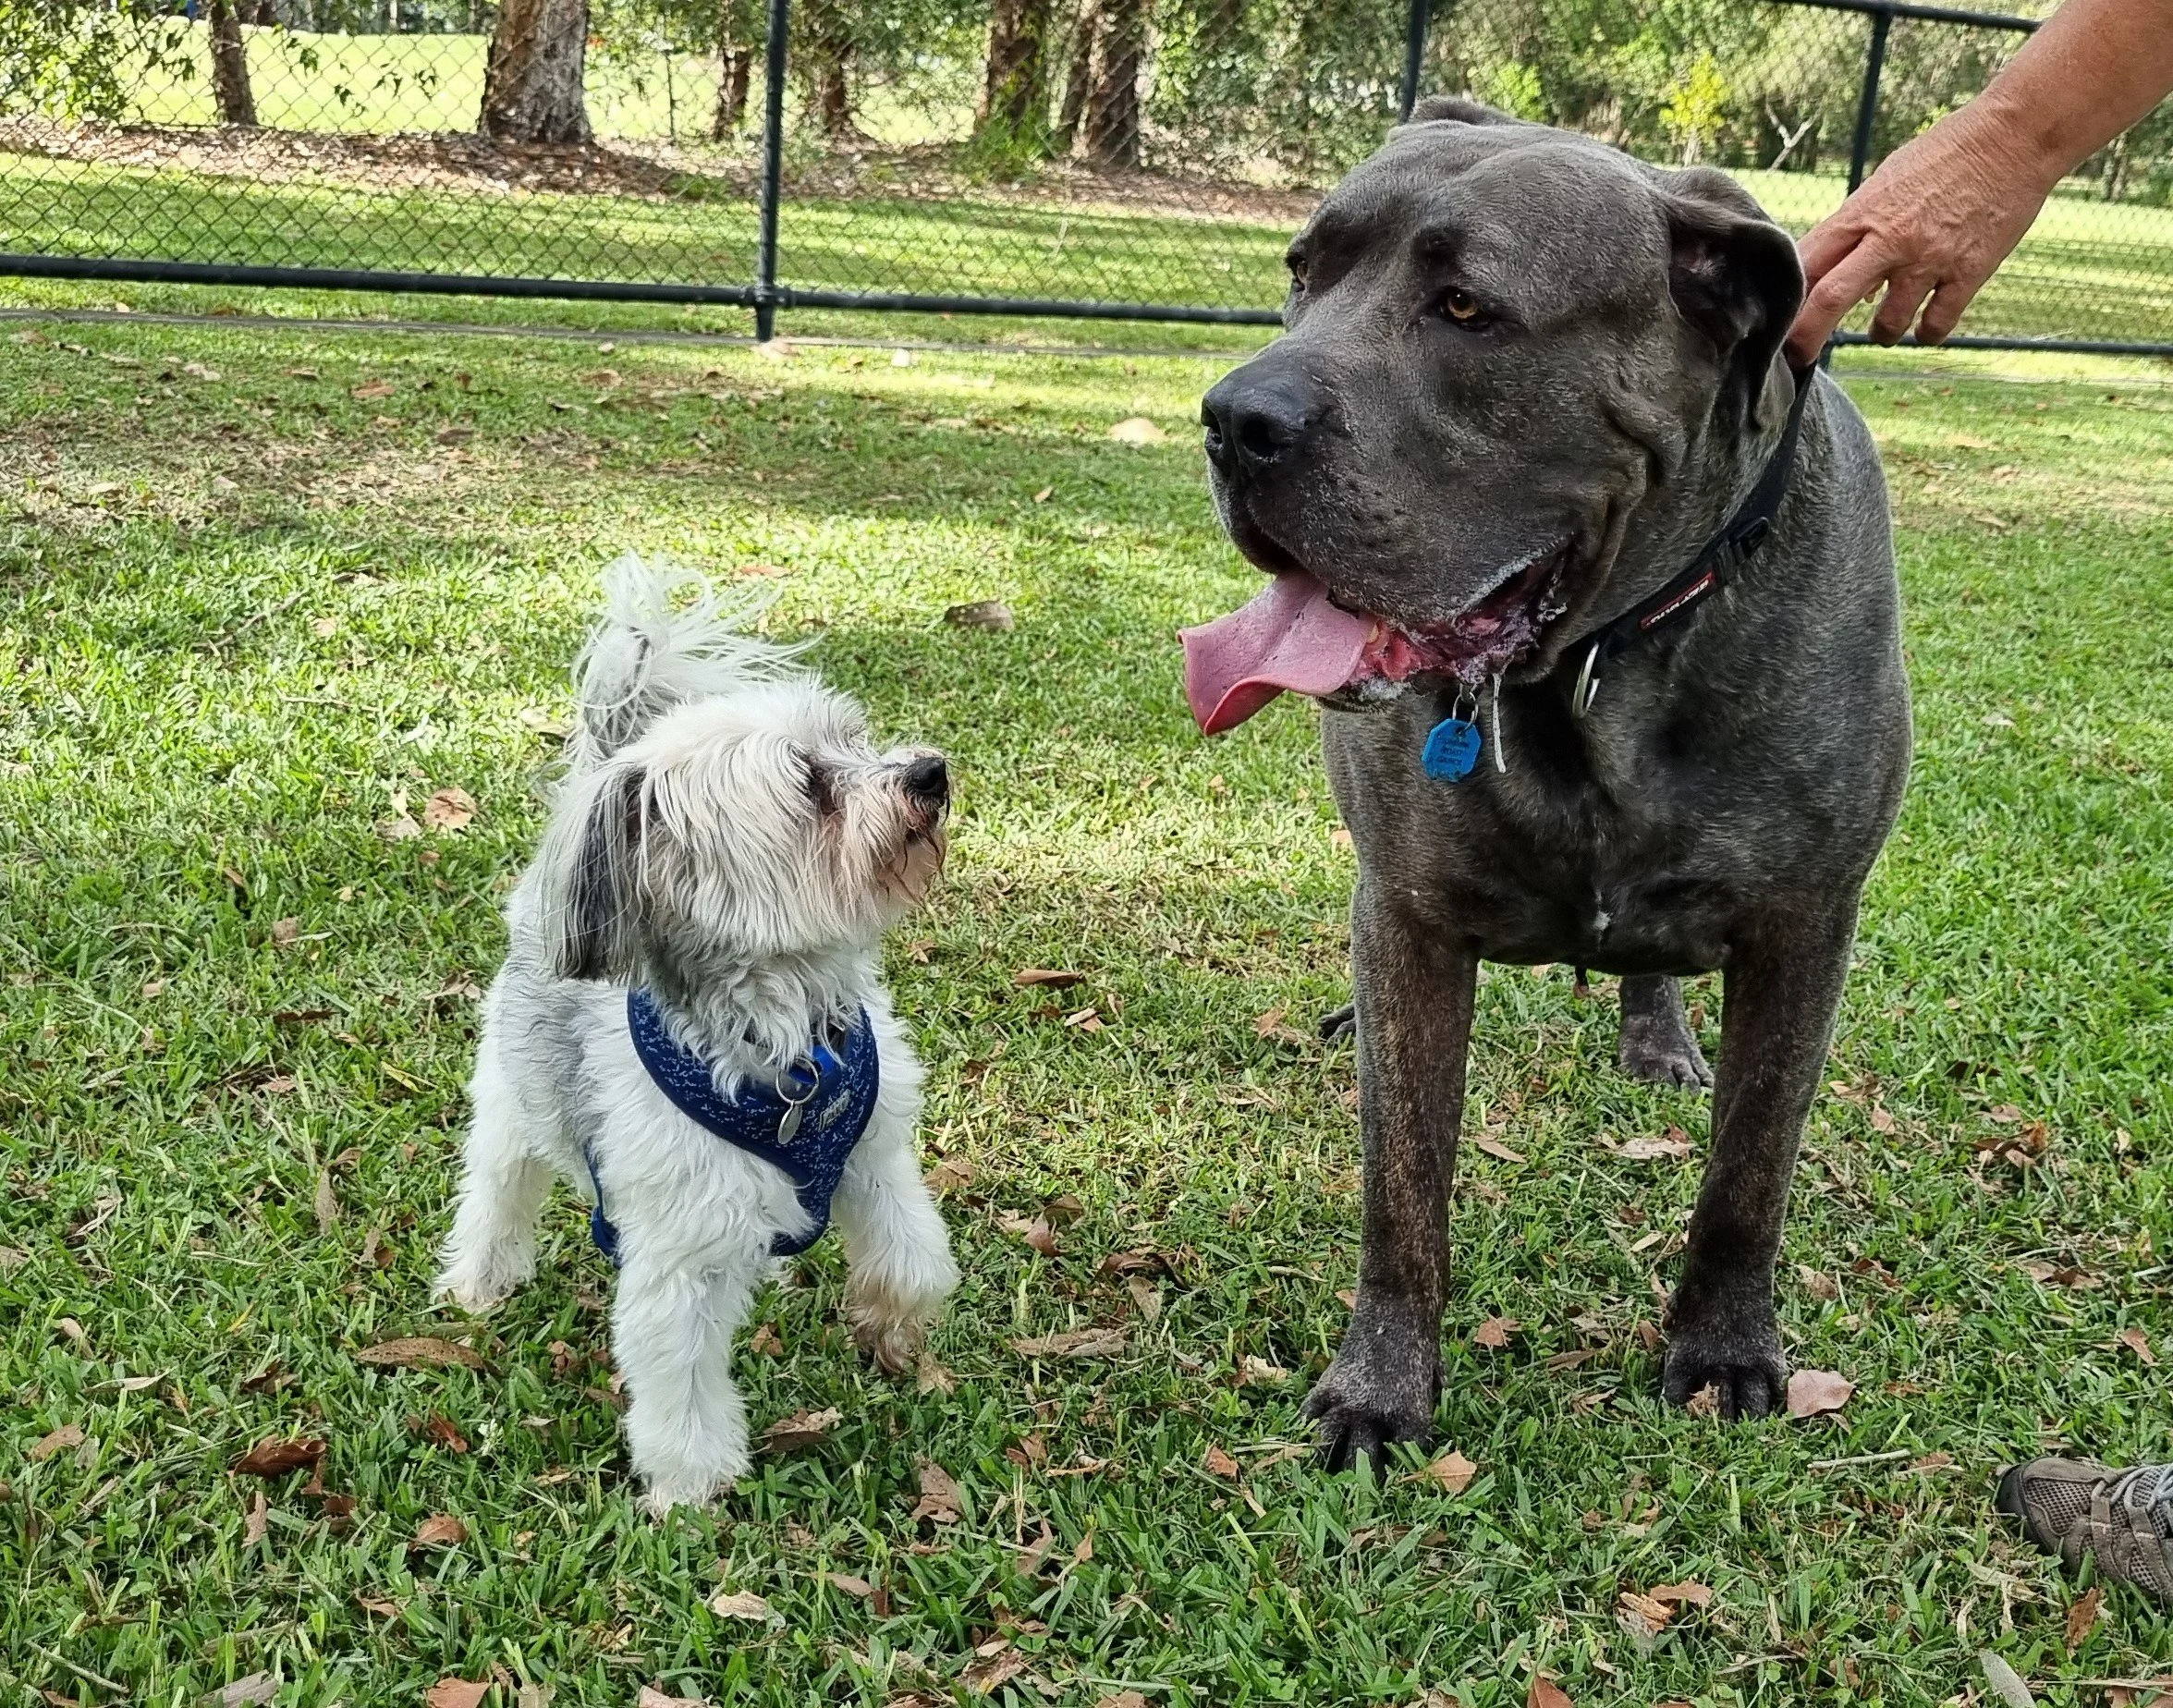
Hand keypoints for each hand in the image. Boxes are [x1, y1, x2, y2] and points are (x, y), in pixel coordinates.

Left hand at [1785, 100, 2059, 365]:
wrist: (2013, 136)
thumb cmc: (1944, 154)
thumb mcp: (1886, 182)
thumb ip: (1858, 227)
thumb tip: (1834, 275)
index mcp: (1861, 214)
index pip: (1806, 264)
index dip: (1786, 296)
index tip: (1776, 318)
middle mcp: (1890, 240)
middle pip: (1828, 300)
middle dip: (1805, 337)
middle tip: (1797, 358)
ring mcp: (1929, 260)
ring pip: (1886, 325)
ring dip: (1881, 333)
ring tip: (1887, 324)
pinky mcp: (1969, 273)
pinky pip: (1935, 327)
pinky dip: (1926, 333)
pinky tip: (1927, 324)